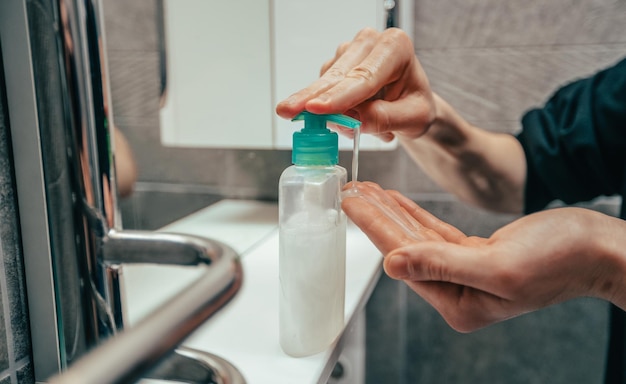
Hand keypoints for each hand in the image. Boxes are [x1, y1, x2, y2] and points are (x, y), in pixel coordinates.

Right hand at [276, 28, 435, 141]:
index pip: (364, 77)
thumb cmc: (415, 106)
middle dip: (311, 97)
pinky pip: (322, 90)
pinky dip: (332, 111)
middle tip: (287, 112)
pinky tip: (355, 119)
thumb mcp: (413, 119)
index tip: (316, 109)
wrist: (411, 104)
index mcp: (396, 47)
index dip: (339, 96)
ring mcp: (349, 51)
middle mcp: (370, 42)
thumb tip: (354, 121)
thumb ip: (384, 118)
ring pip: (326, 82)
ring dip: (334, 114)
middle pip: (337, 75)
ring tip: (370, 129)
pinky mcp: (335, 64)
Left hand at [342, 181, 625, 331]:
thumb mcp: (498, 266)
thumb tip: (392, 264)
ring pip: (417, 237)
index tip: (349, 202)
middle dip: (375, 217)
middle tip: (348, 190)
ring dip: (391, 212)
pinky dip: (414, 215)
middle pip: (404, 247)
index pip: (404, 258)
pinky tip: (395, 200)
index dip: (374, 227)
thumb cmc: (560, 261)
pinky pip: (435, 233)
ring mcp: (464, 273)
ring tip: (364, 190)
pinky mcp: (476, 254)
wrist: (597, 249)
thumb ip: (441, 265)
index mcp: (458, 303)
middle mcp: (456, 291)